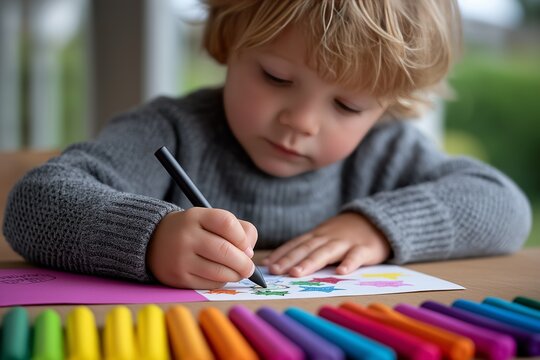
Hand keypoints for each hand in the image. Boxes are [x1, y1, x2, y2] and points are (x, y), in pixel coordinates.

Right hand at [147, 208, 257, 288]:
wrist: (154, 241)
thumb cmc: (193, 231)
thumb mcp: (210, 220)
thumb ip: (237, 229)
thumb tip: (249, 253)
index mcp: (196, 216)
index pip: (226, 222)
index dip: (243, 237)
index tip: (247, 247)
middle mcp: (186, 236)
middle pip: (225, 250)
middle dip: (244, 263)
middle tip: (249, 268)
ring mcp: (180, 258)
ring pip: (219, 272)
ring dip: (235, 275)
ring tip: (239, 273)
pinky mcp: (179, 278)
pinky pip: (209, 283)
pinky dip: (221, 282)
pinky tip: (221, 276)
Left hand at [262, 212, 390, 276]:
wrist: (376, 221)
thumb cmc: (344, 235)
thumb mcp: (324, 237)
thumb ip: (307, 249)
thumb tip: (280, 264)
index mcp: (317, 236)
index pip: (295, 244)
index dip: (281, 254)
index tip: (266, 266)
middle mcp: (328, 238)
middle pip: (306, 248)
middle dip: (289, 259)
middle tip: (275, 271)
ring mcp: (346, 242)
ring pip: (326, 252)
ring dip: (310, 262)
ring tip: (296, 273)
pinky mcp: (365, 248)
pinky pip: (356, 256)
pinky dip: (349, 262)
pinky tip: (341, 272)